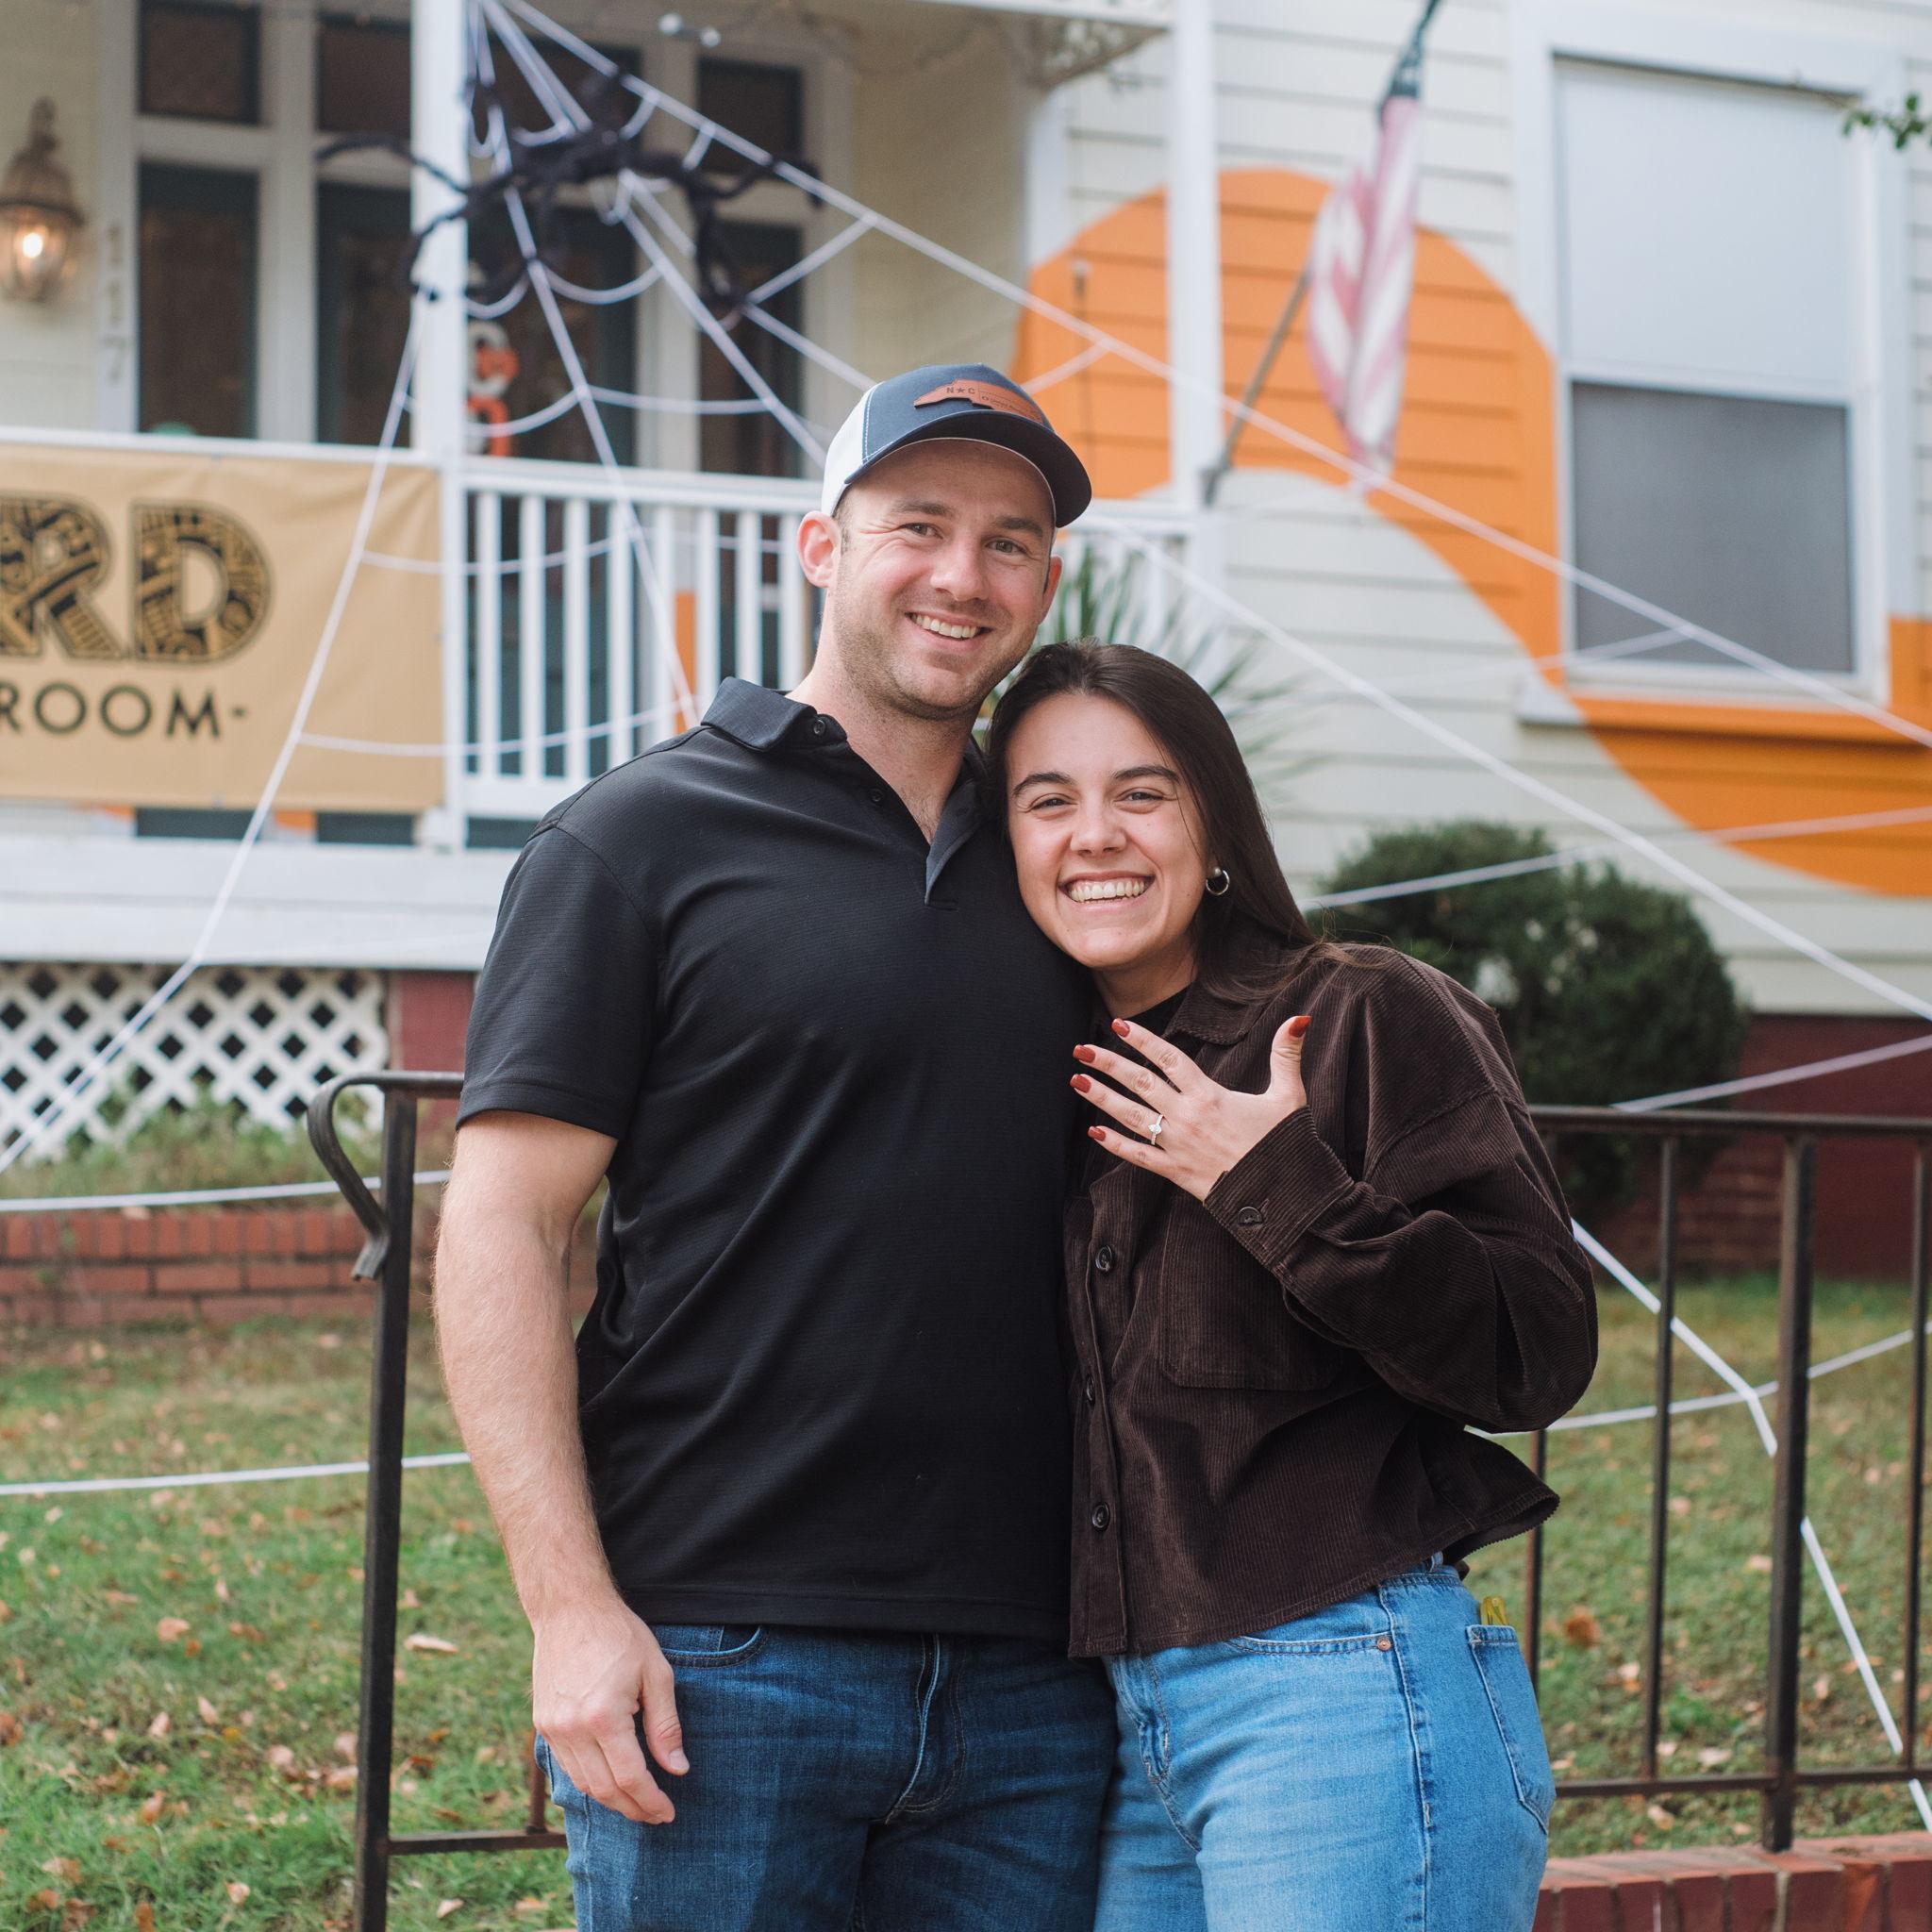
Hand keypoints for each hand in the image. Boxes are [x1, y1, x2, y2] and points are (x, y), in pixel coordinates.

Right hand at [531, 1592, 687, 1823]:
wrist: (570, 1608)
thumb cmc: (619, 1635)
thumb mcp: (655, 1673)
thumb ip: (665, 1725)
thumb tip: (677, 1768)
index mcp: (603, 1717)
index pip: (630, 1778)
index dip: (651, 1801)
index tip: (668, 1812)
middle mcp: (572, 1729)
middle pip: (604, 1790)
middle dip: (633, 1808)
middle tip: (656, 1815)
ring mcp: (552, 1728)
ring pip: (582, 1783)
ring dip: (610, 1800)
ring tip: (636, 1803)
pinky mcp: (543, 1723)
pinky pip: (567, 1765)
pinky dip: (589, 1780)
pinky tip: (609, 1780)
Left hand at [1072, 1013, 1311, 1201]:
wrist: (1284, 1197)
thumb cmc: (1286, 1146)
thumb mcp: (1289, 1096)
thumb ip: (1286, 1055)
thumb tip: (1299, 1018)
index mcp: (1210, 1096)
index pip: (1169, 1059)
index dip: (1143, 1040)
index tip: (1118, 1025)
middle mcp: (1188, 1118)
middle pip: (1140, 1083)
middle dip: (1108, 1064)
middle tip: (1080, 1050)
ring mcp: (1178, 1146)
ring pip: (1131, 1116)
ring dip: (1101, 1098)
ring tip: (1076, 1081)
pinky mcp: (1175, 1172)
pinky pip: (1139, 1156)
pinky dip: (1115, 1144)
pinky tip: (1094, 1133)